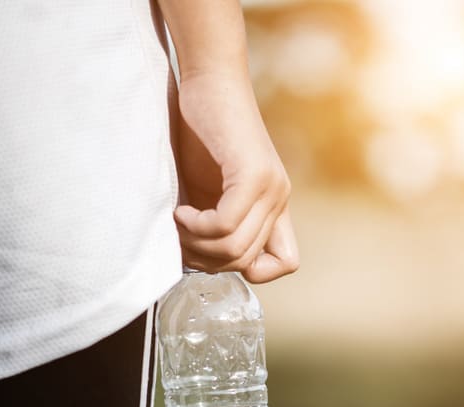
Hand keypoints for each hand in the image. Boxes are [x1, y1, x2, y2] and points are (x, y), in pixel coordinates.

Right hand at [172, 71, 298, 283]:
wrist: (207, 79)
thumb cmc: (198, 131)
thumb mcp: (207, 189)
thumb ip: (211, 223)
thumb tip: (194, 261)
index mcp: (273, 205)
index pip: (287, 262)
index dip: (248, 269)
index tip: (212, 250)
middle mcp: (279, 199)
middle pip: (245, 262)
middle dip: (206, 259)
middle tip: (180, 236)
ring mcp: (271, 188)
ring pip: (235, 249)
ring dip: (197, 245)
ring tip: (177, 221)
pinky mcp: (253, 174)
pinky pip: (225, 224)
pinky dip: (196, 226)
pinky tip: (180, 210)